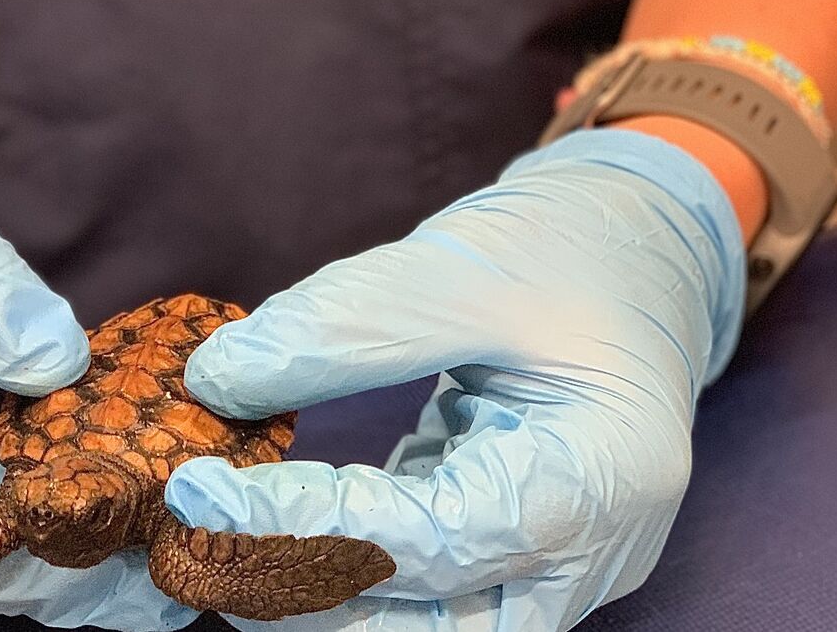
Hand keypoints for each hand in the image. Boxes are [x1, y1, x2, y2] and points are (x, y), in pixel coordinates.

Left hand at [170, 130, 745, 630]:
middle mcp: (591, 546)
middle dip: (308, 595)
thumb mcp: (460, 269)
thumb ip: (342, 328)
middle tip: (198, 552)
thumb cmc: (570, 246)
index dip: (307, 526)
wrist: (638, 243)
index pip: (431, 540)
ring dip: (323, 600)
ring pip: (429, 627)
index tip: (202, 493)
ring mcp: (555, 556)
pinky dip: (348, 566)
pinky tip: (272, 530)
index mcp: (602, 476)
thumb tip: (215, 381)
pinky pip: (425, 585)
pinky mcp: (510, 539)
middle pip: (434, 625)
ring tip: (221, 556)